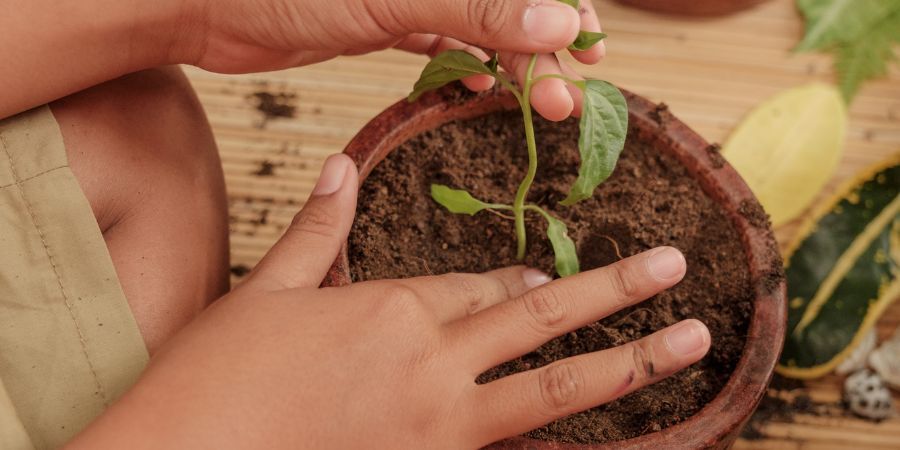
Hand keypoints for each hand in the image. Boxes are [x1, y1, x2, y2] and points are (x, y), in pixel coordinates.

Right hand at [69, 154, 709, 448]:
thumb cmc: (217, 378)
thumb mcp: (265, 292)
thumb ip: (316, 230)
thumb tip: (337, 166)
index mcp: (390, 309)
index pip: (474, 286)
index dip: (515, 279)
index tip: (546, 275)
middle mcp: (430, 361)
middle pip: (535, 317)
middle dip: (610, 292)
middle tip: (672, 269)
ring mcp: (440, 423)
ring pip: (551, 389)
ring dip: (625, 362)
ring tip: (686, 342)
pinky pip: (515, 447)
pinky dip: (561, 439)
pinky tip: (610, 436)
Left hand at [180, 0, 605, 119]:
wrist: (207, 6)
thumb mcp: (393, 1)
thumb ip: (478, 10)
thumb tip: (560, 23)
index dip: (566, 12)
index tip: (593, 54)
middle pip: (507, 7)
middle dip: (541, 52)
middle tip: (562, 102)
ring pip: (478, 26)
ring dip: (509, 65)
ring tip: (534, 103)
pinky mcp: (383, 20)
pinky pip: (440, 41)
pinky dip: (464, 66)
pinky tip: (482, 90)